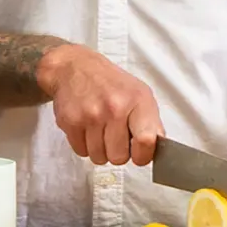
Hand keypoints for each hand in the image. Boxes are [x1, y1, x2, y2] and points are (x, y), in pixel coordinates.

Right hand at [37, 45, 161, 165]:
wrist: (75, 68)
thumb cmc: (111, 84)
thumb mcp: (140, 94)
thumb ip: (151, 123)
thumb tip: (155, 151)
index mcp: (137, 100)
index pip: (146, 140)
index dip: (143, 155)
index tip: (139, 154)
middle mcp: (115, 107)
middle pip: (119, 157)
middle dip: (117, 152)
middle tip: (115, 136)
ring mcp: (91, 115)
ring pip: (99, 157)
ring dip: (100, 150)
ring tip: (100, 130)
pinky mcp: (71, 122)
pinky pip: (81, 152)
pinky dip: (84, 145)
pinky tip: (87, 128)